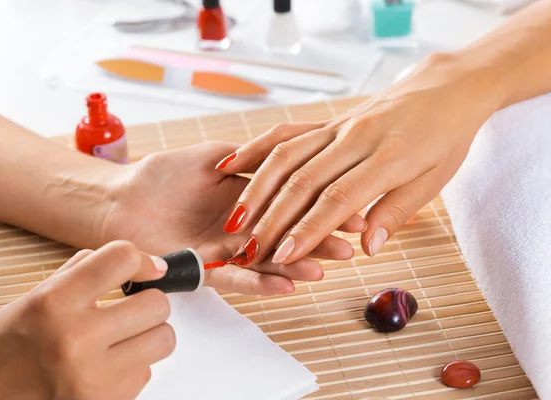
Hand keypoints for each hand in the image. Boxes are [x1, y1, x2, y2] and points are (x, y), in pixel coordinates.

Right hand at [0, 241, 173, 399]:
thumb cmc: (0, 351)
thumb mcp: (33, 298)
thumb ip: (83, 274)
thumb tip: (134, 262)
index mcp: (54, 302)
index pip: (121, 259)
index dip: (141, 261)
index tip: (147, 269)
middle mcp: (75, 339)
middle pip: (156, 304)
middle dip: (148, 303)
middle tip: (131, 308)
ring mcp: (92, 378)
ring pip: (163, 340)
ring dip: (148, 336)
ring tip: (122, 337)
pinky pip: (146, 374)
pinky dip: (132, 367)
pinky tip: (105, 366)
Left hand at [100, 142, 354, 295]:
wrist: (124, 198)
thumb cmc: (164, 174)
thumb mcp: (215, 157)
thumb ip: (249, 159)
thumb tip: (290, 153)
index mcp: (248, 199)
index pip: (291, 205)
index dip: (320, 209)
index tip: (351, 213)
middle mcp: (242, 228)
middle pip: (284, 237)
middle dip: (316, 243)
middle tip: (348, 248)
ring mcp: (224, 250)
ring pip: (264, 261)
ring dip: (292, 267)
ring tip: (322, 270)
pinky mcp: (203, 268)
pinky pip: (234, 277)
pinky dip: (258, 282)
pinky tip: (285, 285)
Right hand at [216, 53, 503, 262]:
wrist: (447, 88)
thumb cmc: (445, 138)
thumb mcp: (434, 181)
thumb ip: (396, 212)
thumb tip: (368, 247)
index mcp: (388, 157)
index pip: (339, 198)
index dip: (309, 228)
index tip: (285, 255)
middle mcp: (356, 138)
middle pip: (303, 179)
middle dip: (273, 218)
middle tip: (250, 249)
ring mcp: (338, 126)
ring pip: (286, 155)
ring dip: (257, 189)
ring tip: (236, 219)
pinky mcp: (328, 121)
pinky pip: (286, 133)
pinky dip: (257, 149)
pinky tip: (233, 166)